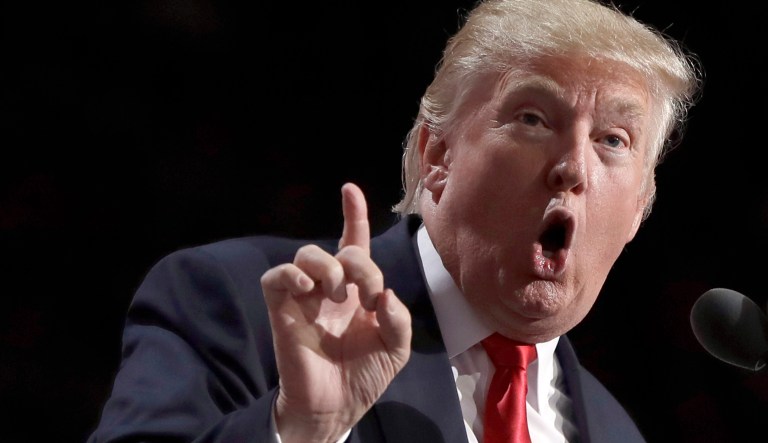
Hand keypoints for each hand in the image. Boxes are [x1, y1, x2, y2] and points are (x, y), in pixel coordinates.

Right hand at [261, 182, 411, 442]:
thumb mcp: (396, 348)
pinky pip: (277, 278)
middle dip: (359, 264)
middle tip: (367, 295)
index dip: (353, 215)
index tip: (349, 190)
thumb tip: (384, 294)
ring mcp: (305, 298)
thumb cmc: (364, 375)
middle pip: (339, 249)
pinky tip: (309, 290)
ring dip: (327, 266)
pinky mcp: (283, 310)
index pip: (354, 244)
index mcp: (358, 291)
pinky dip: (292, 275)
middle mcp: (331, 288)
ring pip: (306, 254)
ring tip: (338, 292)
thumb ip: (399, 319)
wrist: (336, 406)